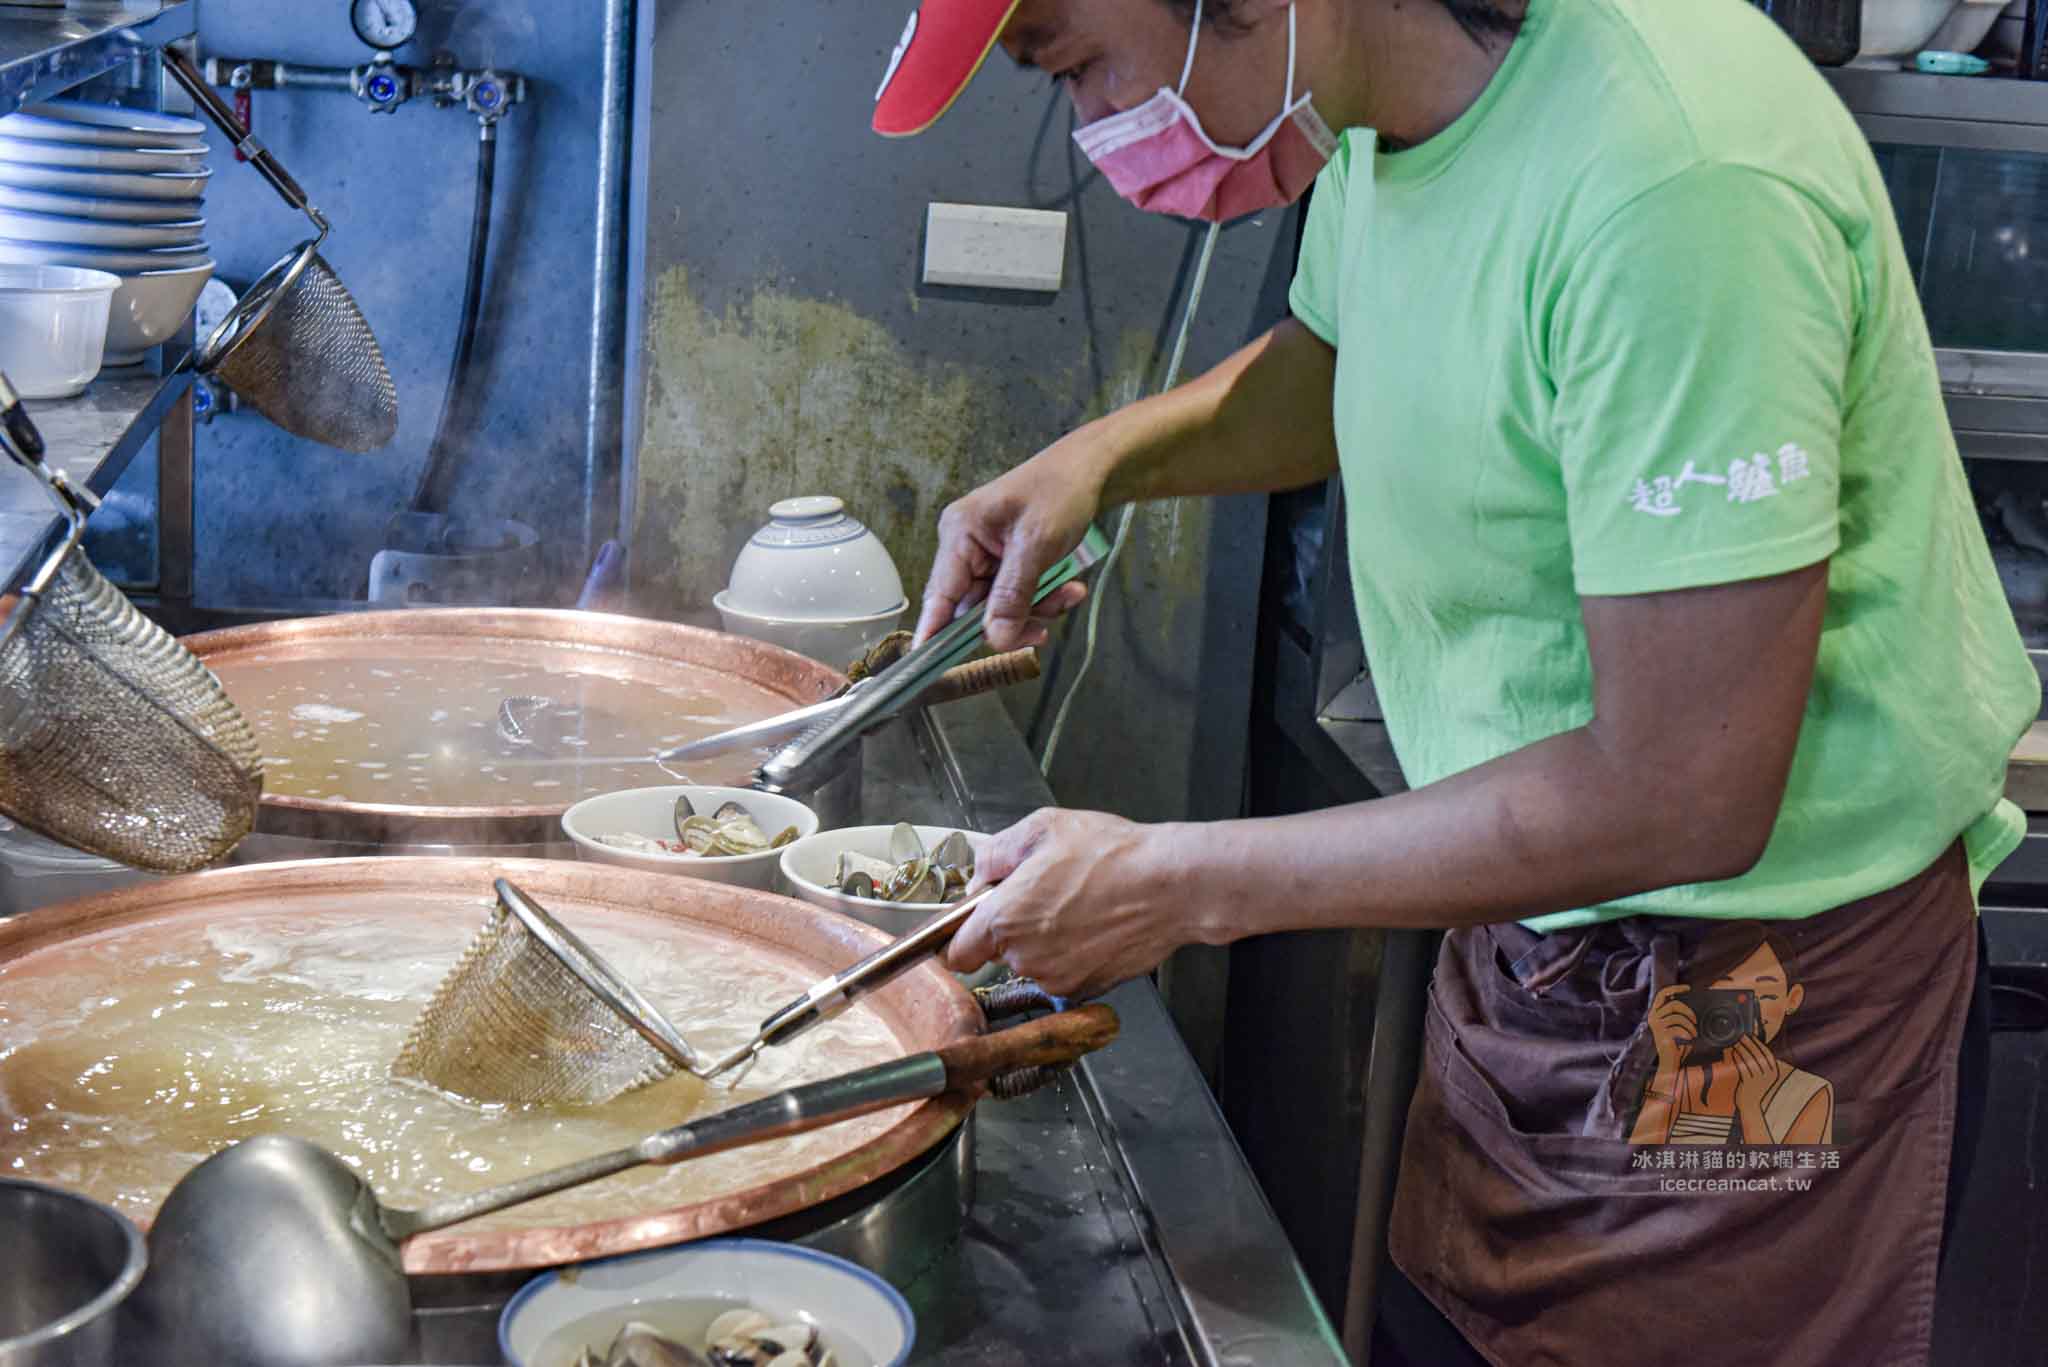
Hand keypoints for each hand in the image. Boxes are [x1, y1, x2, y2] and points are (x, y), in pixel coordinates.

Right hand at [915, 428, 1110, 650]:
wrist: (1091, 472)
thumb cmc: (1059, 490)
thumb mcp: (1037, 545)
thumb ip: (1012, 594)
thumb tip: (994, 636)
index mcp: (960, 533)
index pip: (939, 594)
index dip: (934, 632)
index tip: (927, 665)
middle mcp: (967, 547)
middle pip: (974, 610)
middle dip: (1013, 620)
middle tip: (1043, 625)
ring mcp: (988, 557)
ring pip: (1001, 609)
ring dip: (1036, 609)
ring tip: (1067, 593)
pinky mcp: (1009, 564)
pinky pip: (1020, 598)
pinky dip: (1044, 598)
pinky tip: (1068, 586)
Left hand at [944, 809, 1194, 998]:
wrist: (1171, 886)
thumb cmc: (1114, 856)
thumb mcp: (1044, 829)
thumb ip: (996, 853)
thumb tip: (980, 874)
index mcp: (1003, 919)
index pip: (956, 952)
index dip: (965, 935)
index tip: (976, 924)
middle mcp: (1024, 957)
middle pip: (999, 954)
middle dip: (1014, 929)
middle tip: (1048, 895)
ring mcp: (1056, 978)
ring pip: (1034, 965)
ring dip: (1046, 943)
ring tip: (1080, 908)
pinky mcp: (1086, 989)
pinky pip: (1065, 975)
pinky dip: (1074, 957)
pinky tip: (1096, 927)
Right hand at [1645, 984, 1696, 1077]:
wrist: (1670, 1062)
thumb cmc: (1676, 1044)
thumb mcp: (1678, 1027)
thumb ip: (1680, 1016)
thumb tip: (1693, 1006)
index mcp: (1655, 1013)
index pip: (1662, 994)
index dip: (1675, 989)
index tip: (1688, 988)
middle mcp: (1653, 1017)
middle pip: (1673, 1004)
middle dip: (1688, 1011)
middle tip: (1695, 1020)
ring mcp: (1656, 1026)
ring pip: (1677, 1017)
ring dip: (1690, 1025)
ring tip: (1694, 1033)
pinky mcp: (1661, 1034)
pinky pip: (1678, 1028)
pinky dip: (1687, 1033)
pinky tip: (1689, 1039)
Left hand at [1727, 1033, 1778, 1114]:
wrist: (1751, 1106)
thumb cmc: (1755, 1087)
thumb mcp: (1762, 1076)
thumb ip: (1760, 1064)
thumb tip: (1752, 1045)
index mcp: (1773, 1072)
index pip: (1768, 1054)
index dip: (1759, 1044)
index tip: (1752, 1036)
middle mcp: (1768, 1076)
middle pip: (1758, 1055)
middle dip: (1750, 1044)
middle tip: (1742, 1036)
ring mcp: (1759, 1080)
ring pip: (1750, 1060)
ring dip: (1742, 1049)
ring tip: (1736, 1043)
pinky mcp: (1749, 1083)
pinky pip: (1742, 1067)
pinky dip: (1737, 1058)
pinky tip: (1733, 1053)